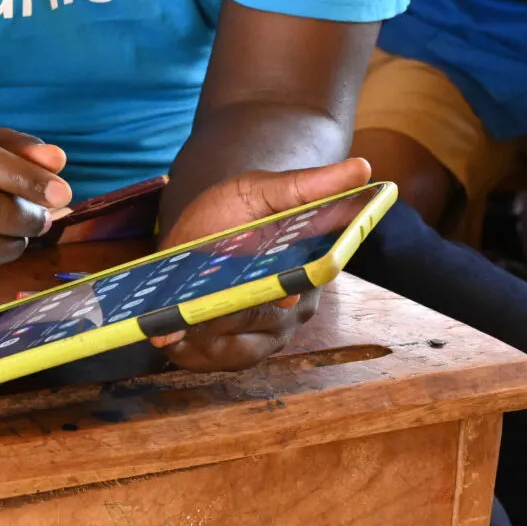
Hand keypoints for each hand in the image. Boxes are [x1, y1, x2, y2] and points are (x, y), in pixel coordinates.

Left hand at [149, 158, 369, 372]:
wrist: (206, 228)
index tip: (258, 299)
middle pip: (259, 321)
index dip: (274, 296)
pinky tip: (165, 340)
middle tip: (186, 316)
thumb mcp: (265, 188)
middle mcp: (294, 307)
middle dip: (222, 317)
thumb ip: (308, 184)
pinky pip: (217, 359)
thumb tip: (361, 167)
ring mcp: (268, 332)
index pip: (298, 288)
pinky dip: (189, 352)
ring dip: (200, 340)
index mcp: (310, 269)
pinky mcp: (239, 348)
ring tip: (166, 332)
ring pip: (236, 347)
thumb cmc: (240, 208)